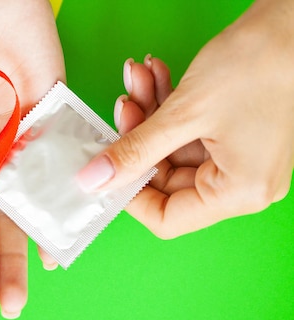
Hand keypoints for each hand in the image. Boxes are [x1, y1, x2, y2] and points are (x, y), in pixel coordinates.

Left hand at [77, 0, 293, 238]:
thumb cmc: (262, 63)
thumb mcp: (186, 113)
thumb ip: (135, 150)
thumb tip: (95, 179)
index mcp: (239, 192)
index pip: (168, 218)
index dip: (129, 195)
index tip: (104, 170)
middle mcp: (241, 182)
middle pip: (165, 177)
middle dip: (137, 139)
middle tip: (122, 107)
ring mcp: (237, 156)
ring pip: (171, 147)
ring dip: (148, 113)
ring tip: (137, 79)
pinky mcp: (232, 132)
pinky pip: (186, 129)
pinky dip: (166, 104)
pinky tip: (153, 76)